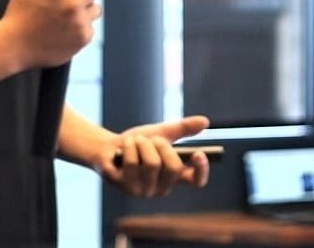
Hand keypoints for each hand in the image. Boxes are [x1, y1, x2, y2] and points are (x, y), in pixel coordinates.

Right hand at [0, 0, 106, 69]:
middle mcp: (72, 4)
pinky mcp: (82, 39)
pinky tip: (66, 28)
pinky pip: (91, 26)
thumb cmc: (19, 11)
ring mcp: (79, 23)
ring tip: (69, 12)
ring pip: (97, 8)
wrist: (14, 46)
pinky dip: (82, 26)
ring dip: (87, 7)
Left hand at [96, 116, 210, 196]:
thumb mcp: (161, 133)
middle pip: (173, 167)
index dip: (201, 170)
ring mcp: (144, 191)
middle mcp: (162, 188)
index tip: (199, 153)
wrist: (107, 147)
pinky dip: (129, 147)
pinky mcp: (126, 188)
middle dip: (161, 146)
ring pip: (153, 164)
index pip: (196, 181)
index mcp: (174, 176)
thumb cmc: (137, 143)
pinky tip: (122, 150)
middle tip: (150, 140)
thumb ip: (182, 129)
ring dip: (142, 145)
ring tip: (134, 143)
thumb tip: (205, 122)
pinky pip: (133, 162)